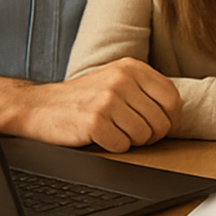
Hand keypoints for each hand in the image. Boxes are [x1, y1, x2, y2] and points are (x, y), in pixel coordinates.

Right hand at [0, 57, 182, 151]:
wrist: (39, 106)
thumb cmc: (83, 98)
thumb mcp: (116, 80)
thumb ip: (146, 88)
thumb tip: (177, 110)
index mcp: (132, 67)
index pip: (173, 99)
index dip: (170, 120)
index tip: (160, 127)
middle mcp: (122, 79)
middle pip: (161, 121)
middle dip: (151, 135)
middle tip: (133, 134)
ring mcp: (108, 99)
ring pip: (144, 136)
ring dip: (132, 142)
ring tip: (114, 132)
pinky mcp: (95, 121)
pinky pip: (122, 146)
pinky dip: (114, 147)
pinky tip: (101, 137)